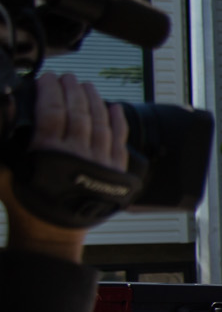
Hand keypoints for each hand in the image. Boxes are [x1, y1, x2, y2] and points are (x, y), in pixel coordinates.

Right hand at [0, 73, 126, 260]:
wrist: (52, 233)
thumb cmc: (26, 203)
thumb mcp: (3, 171)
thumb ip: (2, 143)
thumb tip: (4, 111)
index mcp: (49, 151)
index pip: (52, 109)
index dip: (49, 90)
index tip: (46, 79)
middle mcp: (77, 153)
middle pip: (77, 111)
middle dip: (71, 89)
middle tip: (65, 78)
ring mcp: (99, 161)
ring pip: (100, 122)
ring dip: (93, 100)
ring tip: (86, 86)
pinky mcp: (115, 171)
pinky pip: (119, 140)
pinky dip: (117, 122)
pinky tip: (114, 108)